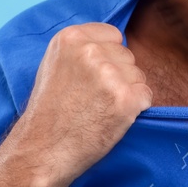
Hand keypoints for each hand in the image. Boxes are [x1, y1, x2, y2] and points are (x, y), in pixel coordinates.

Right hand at [8, 23, 152, 186]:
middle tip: (93, 99)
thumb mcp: (55, 65)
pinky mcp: (124, 99)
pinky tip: (113, 119)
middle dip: (118, 76)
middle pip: (127, 56)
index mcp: (71, 38)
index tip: (92, 78)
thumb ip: (82, 50)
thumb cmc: (49, 113)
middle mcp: (90, 51)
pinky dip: (135, 108)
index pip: (113, 35)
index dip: (108, 58)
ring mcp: (108, 75)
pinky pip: (146, 95)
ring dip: (126, 93)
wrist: (42, 151)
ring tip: (99, 110)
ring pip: (138, 76)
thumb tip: (116, 45)